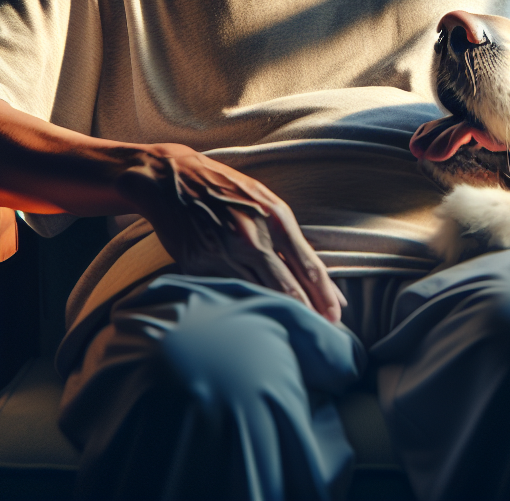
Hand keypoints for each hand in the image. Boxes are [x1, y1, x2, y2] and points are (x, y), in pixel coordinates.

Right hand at [114, 144, 345, 321]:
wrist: (172, 179)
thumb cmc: (226, 188)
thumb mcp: (264, 200)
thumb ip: (286, 234)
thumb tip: (310, 268)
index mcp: (276, 217)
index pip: (309, 265)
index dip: (325, 293)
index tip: (337, 313)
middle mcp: (254, 237)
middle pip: (289, 286)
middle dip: (309, 311)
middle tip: (324, 330)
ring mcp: (225, 253)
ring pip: (260, 293)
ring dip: (279, 313)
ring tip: (295, 329)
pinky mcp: (200, 266)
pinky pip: (228, 291)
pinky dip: (244, 305)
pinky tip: (254, 318)